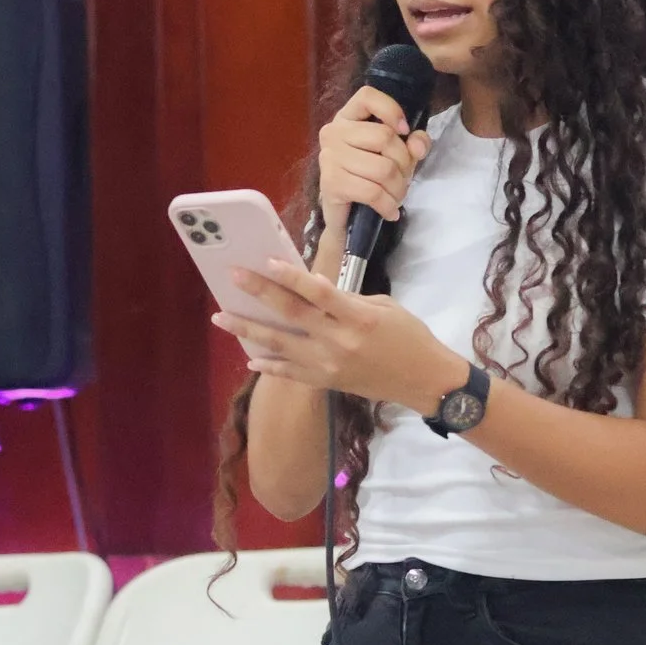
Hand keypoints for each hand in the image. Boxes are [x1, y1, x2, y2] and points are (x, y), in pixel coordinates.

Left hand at [216, 259, 466, 412]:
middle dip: (260, 294)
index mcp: (359, 318)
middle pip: (292, 315)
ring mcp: (329, 366)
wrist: (424, 381)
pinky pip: (290, 373)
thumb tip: (313, 288)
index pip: (319, 293)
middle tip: (233, 277)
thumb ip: (347, 299)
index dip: (291, 277)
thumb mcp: (385, 307)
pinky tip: (249, 358)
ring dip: (249, 330)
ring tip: (222, 318)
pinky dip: (269, 366)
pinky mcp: (326, 383)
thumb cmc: (409, 337)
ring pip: (281, 346)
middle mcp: (340, 342)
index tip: (267, 262)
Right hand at [318, 84, 431, 238]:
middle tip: (403, 179)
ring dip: (398, 189)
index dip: (391, 110)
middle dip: (404, 163)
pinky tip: (390, 211)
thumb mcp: (397, 156)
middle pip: (384, 136)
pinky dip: (388, 205)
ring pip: (382, 168)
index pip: (367, 96)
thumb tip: (418, 144)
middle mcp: (333, 132)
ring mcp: (329, 157)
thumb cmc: (370, 179)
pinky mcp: (331, 183)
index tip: (405, 131)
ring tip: (396, 197)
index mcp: (348, 118)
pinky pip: (372, 192)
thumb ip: (413, 144)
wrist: (345, 217)